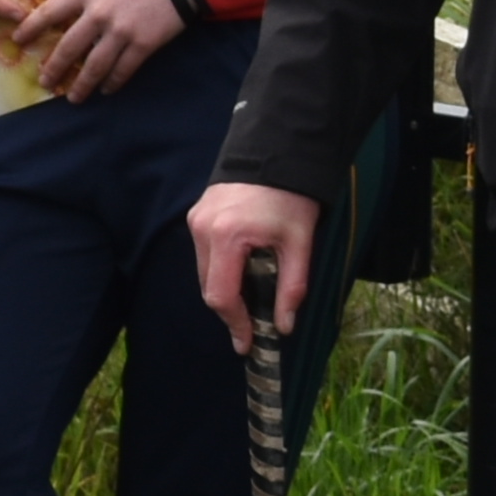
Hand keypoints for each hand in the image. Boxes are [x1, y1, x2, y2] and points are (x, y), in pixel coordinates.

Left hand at [16, 0, 183, 104]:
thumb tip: (66, 14)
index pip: (49, 13)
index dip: (31, 28)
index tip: (18, 40)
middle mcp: (98, 14)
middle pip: (68, 47)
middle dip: (53, 68)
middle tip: (44, 82)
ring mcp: (120, 32)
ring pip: (94, 66)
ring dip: (82, 85)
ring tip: (73, 97)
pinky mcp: (142, 45)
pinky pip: (122, 70)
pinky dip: (112, 82)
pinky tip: (106, 89)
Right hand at [188, 182, 318, 351]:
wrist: (275, 152)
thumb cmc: (291, 198)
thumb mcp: (300, 243)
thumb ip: (291, 287)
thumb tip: (283, 327)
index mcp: (227, 236)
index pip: (221, 294)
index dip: (235, 324)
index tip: (248, 344)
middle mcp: (203, 229)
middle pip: (208, 287)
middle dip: (230, 312)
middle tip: (252, 328)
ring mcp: (195, 221)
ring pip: (204, 272)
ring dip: (225, 291)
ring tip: (250, 301)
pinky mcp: (196, 215)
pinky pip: (204, 255)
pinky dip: (221, 271)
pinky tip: (242, 272)